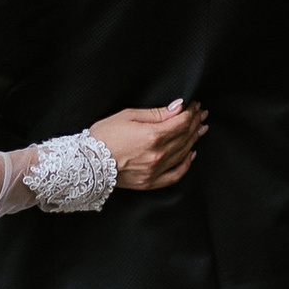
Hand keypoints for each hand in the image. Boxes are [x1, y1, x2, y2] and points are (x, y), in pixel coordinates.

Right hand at [90, 99, 206, 190]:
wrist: (88, 161)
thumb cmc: (104, 136)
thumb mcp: (128, 115)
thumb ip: (156, 113)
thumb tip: (178, 108)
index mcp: (153, 136)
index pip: (181, 122)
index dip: (191, 112)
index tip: (194, 106)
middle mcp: (158, 154)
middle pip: (185, 137)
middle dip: (195, 123)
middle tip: (201, 114)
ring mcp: (155, 170)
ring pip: (183, 153)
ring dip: (194, 140)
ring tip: (200, 129)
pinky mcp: (150, 182)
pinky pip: (175, 175)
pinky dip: (186, 165)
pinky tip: (191, 155)